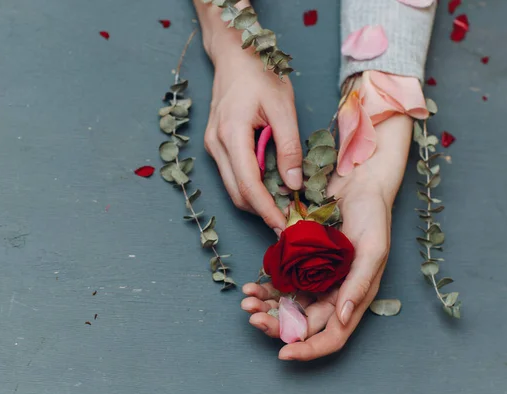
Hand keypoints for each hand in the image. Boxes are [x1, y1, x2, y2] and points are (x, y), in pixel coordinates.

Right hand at [199, 5, 302, 233]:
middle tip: (288, 220)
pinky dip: (250, 185)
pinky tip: (269, 184)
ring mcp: (212, 145)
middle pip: (237, 193)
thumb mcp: (283, 108)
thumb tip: (293, 183)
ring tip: (283, 204)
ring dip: (256, 200)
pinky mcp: (216, 144)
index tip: (283, 226)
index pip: (248, 185)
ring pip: (232, 187)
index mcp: (231, 135)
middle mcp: (216, 144)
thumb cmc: (260, 75)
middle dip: (261, 211)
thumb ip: (289, 147)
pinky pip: (231, 174)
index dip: (266, 210)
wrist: (234, 55)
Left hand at [241, 113, 412, 360]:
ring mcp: (315, 278)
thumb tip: (342, 317)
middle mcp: (333, 293)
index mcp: (353, 298)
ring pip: (287, 306)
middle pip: (303, 323)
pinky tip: (250, 286)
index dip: (309, 349)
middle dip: (276, 325)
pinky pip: (280, 282)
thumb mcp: (373, 250)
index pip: (332, 336)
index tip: (283, 352)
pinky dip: (265, 288)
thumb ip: (359, 284)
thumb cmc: (373, 216)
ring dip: (266, 309)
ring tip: (246, 303)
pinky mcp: (301, 261)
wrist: (359, 183)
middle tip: (253, 318)